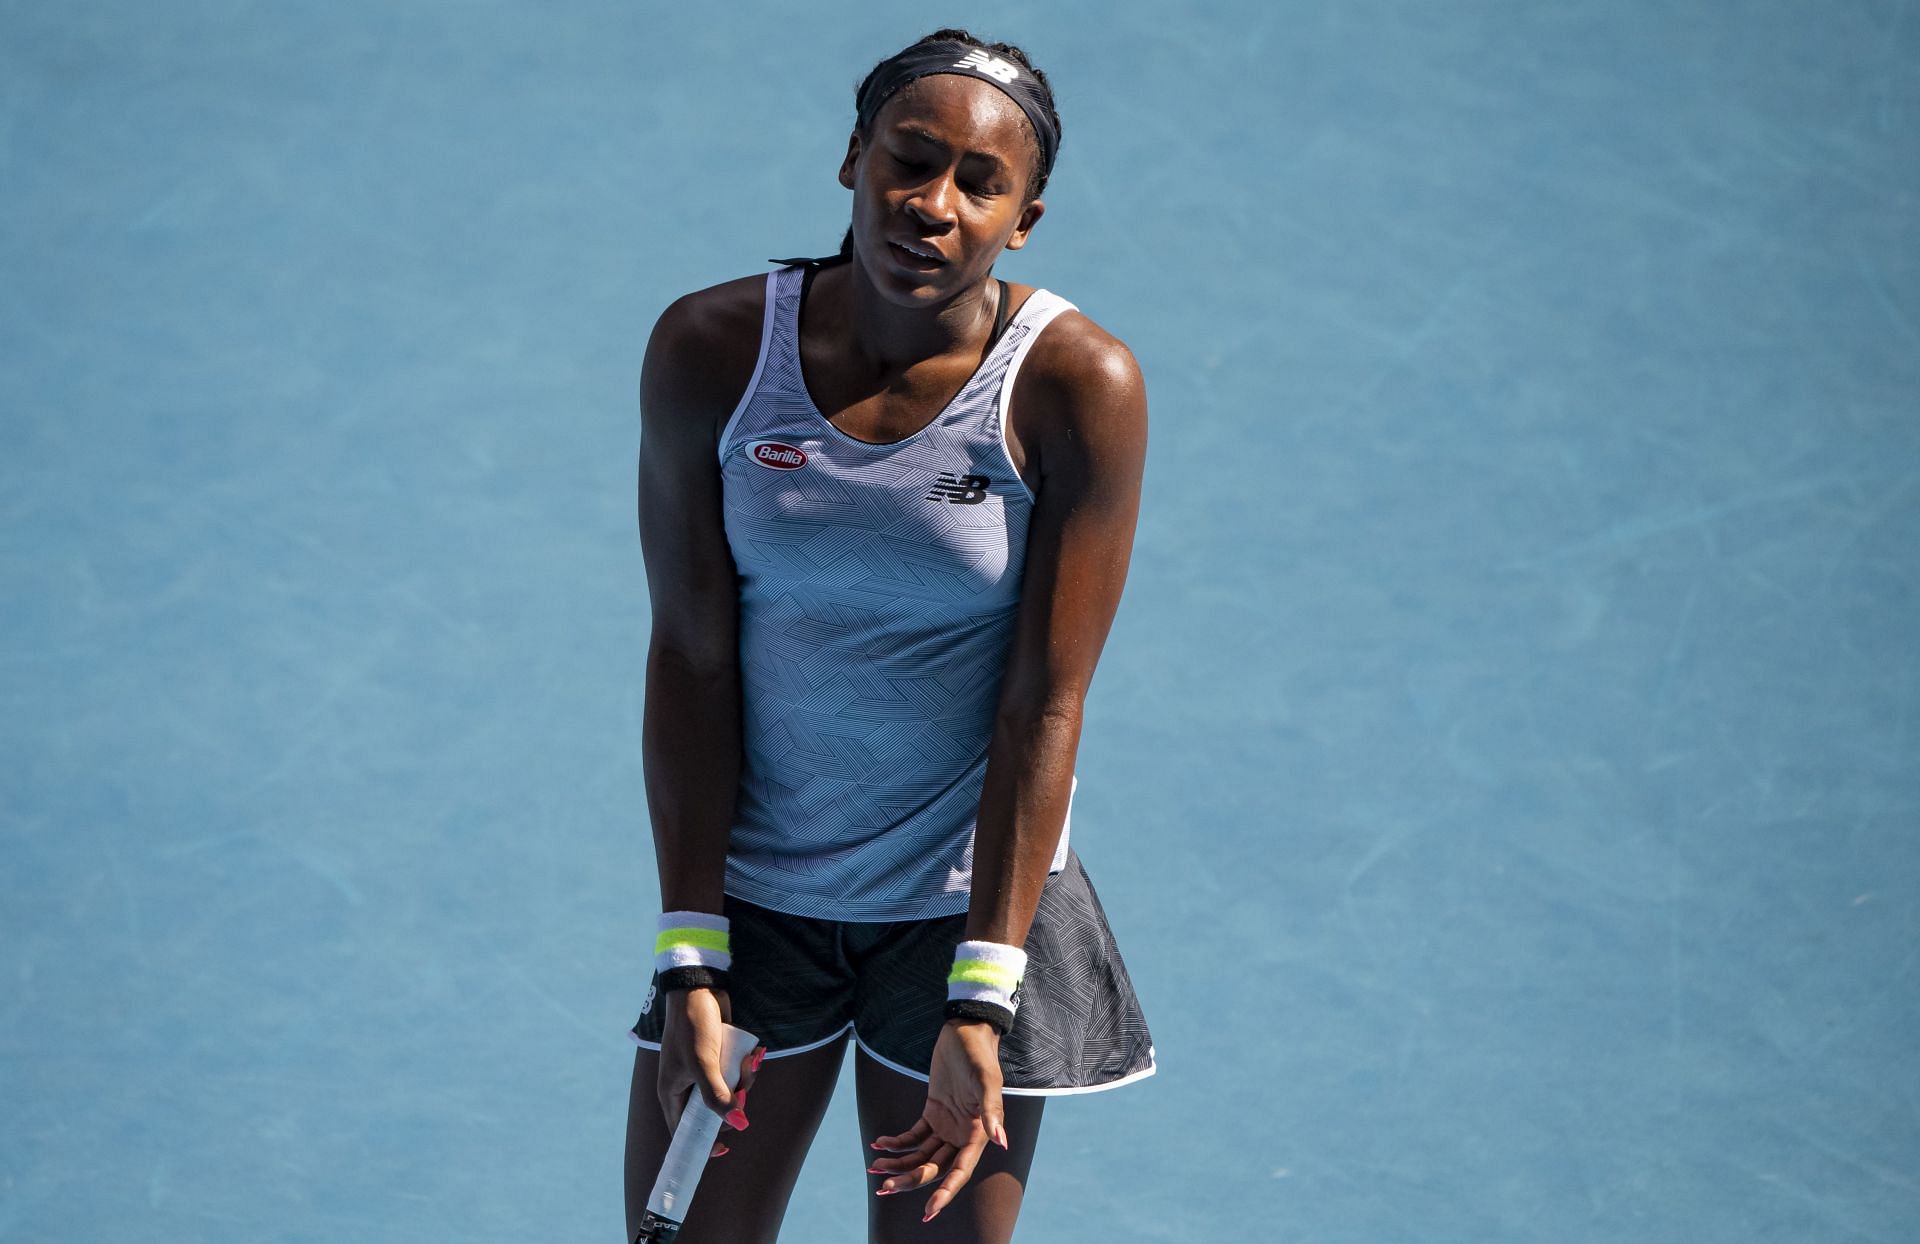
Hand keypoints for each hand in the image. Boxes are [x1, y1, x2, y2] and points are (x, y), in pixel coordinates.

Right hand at [656, 987, 760, 1155]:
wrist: (701, 988)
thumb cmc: (693, 1026)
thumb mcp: (704, 1065)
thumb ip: (718, 1097)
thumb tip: (739, 1125)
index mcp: (672, 1093)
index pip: (683, 1130)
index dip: (702, 1143)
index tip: (724, 1149)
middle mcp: (686, 1085)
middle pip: (713, 1112)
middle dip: (733, 1103)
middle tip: (743, 1093)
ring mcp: (703, 1071)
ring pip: (729, 1092)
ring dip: (744, 1081)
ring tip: (751, 1061)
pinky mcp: (719, 1058)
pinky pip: (735, 1074)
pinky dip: (746, 1067)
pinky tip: (755, 1054)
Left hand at [868, 1019, 1009, 1221]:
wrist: (964, 1030)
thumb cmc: (978, 1054)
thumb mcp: (986, 1079)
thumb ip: (992, 1110)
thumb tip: (1001, 1142)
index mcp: (978, 1133)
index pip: (960, 1171)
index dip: (945, 1192)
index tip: (928, 1211)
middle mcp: (962, 1134)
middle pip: (935, 1168)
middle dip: (910, 1180)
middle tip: (884, 1188)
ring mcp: (946, 1125)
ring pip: (921, 1155)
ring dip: (899, 1164)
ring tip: (874, 1167)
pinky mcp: (933, 1112)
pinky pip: (913, 1136)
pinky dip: (896, 1142)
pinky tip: (879, 1143)